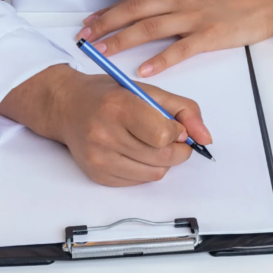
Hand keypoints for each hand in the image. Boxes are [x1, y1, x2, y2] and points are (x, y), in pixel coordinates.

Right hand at [0, 65, 211, 186]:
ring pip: (154, 174)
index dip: (176, 133)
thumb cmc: (109, 95)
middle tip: (172, 139)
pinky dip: (144, 169)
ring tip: (150, 144)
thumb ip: (183, 110)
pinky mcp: (97, 175)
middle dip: (177, 150)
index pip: (162, 135)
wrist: (67, 107)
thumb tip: (205, 138)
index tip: (172, 126)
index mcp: (118, 107)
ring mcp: (99, 158)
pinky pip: (138, 182)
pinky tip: (133, 152)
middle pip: (162, 158)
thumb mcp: (147, 90)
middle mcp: (104, 134)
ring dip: (162, 161)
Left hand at [76, 0, 272, 76]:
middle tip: (83, 38)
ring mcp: (194, 16)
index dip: (109, 12)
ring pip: (148, 28)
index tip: (89, 23)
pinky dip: (159, 60)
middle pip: (133, 11)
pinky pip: (179, 49)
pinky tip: (143, 70)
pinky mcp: (210, 35)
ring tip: (101, 52)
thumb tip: (152, 10)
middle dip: (104, 25)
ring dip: (121, 40)